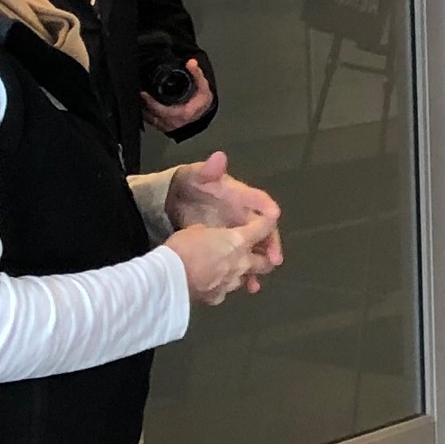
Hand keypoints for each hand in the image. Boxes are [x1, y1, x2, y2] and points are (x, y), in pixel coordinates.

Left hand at [142, 56, 214, 132]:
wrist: (201, 112)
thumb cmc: (201, 102)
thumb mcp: (203, 87)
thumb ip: (197, 74)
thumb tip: (191, 63)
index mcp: (182, 114)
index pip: (161, 110)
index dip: (150, 102)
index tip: (143, 93)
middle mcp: (172, 122)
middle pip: (150, 115)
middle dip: (143, 103)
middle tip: (139, 92)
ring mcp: (165, 126)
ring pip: (147, 119)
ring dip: (142, 108)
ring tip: (139, 97)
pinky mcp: (161, 126)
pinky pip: (148, 121)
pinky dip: (144, 112)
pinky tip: (142, 104)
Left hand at [165, 151, 284, 270]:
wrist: (170, 201)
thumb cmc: (188, 185)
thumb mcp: (195, 175)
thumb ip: (208, 170)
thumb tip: (219, 156)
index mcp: (239, 196)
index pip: (257, 200)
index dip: (265, 206)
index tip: (274, 215)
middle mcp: (243, 215)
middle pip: (263, 231)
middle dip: (270, 245)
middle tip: (274, 260)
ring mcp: (235, 232)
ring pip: (254, 250)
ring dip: (258, 266)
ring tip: (257, 282)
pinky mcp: (226, 246)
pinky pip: (239, 260)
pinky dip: (243, 274)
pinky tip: (243, 286)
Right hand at [168, 211, 280, 305]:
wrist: (168, 279)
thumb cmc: (182, 248)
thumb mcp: (196, 230)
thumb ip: (213, 234)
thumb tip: (214, 239)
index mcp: (238, 241)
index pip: (264, 229)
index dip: (267, 223)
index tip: (268, 221)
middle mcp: (242, 263)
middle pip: (266, 263)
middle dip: (265, 259)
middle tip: (258, 256)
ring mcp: (232, 283)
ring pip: (246, 278)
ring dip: (242, 274)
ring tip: (230, 271)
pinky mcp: (219, 297)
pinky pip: (225, 291)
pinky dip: (221, 286)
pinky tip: (210, 284)